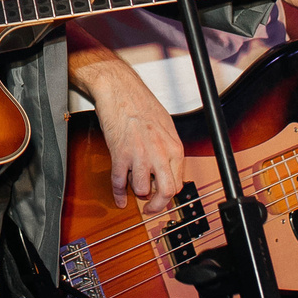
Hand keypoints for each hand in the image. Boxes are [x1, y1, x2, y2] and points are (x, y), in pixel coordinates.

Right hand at [74, 55, 185, 210]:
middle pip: (165, 193)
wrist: (120, 89)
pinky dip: (118, 195)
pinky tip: (120, 198)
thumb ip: (168, 151)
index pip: (178, 183)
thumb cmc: (142, 104)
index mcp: (174, 147)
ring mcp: (139, 155)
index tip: (162, 198)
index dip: (169, 195)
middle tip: (151, 208)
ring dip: (137, 193)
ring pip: (141, 190)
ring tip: (134, 188)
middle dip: (157, 205)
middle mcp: (159, 153)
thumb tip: (169, 170)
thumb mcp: (166, 128)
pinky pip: (119, 183)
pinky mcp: (120, 154)